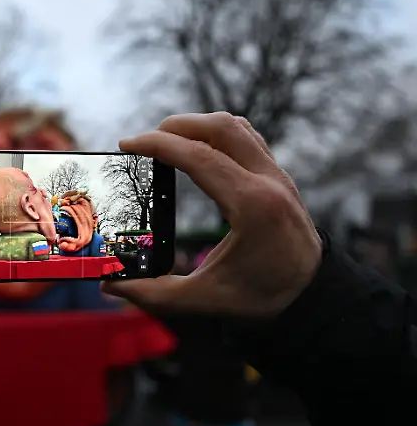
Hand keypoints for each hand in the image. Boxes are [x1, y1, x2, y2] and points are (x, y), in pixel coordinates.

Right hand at [103, 112, 321, 317]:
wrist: (314, 297)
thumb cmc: (263, 297)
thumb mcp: (204, 300)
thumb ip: (154, 294)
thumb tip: (110, 286)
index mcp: (252, 206)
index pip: (199, 156)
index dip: (158, 145)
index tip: (127, 144)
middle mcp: (268, 181)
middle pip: (220, 127)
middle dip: (176, 126)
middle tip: (144, 141)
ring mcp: (278, 175)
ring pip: (236, 126)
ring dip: (198, 126)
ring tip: (167, 141)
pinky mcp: (279, 177)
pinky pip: (248, 138)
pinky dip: (218, 133)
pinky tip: (198, 149)